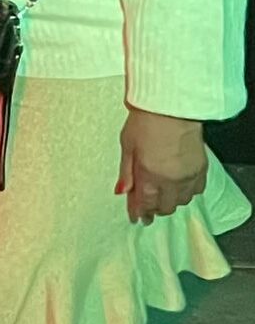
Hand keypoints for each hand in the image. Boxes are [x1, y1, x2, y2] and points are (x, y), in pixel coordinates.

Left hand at [118, 108, 207, 223]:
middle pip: (164, 207)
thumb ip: (126, 172)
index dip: (139, 212)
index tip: (135, 217)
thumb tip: (121, 192)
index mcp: (150, 175)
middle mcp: (171, 180)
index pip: (145, 203)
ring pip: (181, 201)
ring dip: (170, 202)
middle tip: (146, 207)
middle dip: (154, 209)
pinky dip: (186, 192)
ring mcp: (188, 176)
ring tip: (161, 196)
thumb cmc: (145, 121)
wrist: (171, 107)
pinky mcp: (201, 169)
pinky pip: (196, 191)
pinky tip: (179, 186)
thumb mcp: (127, 145)